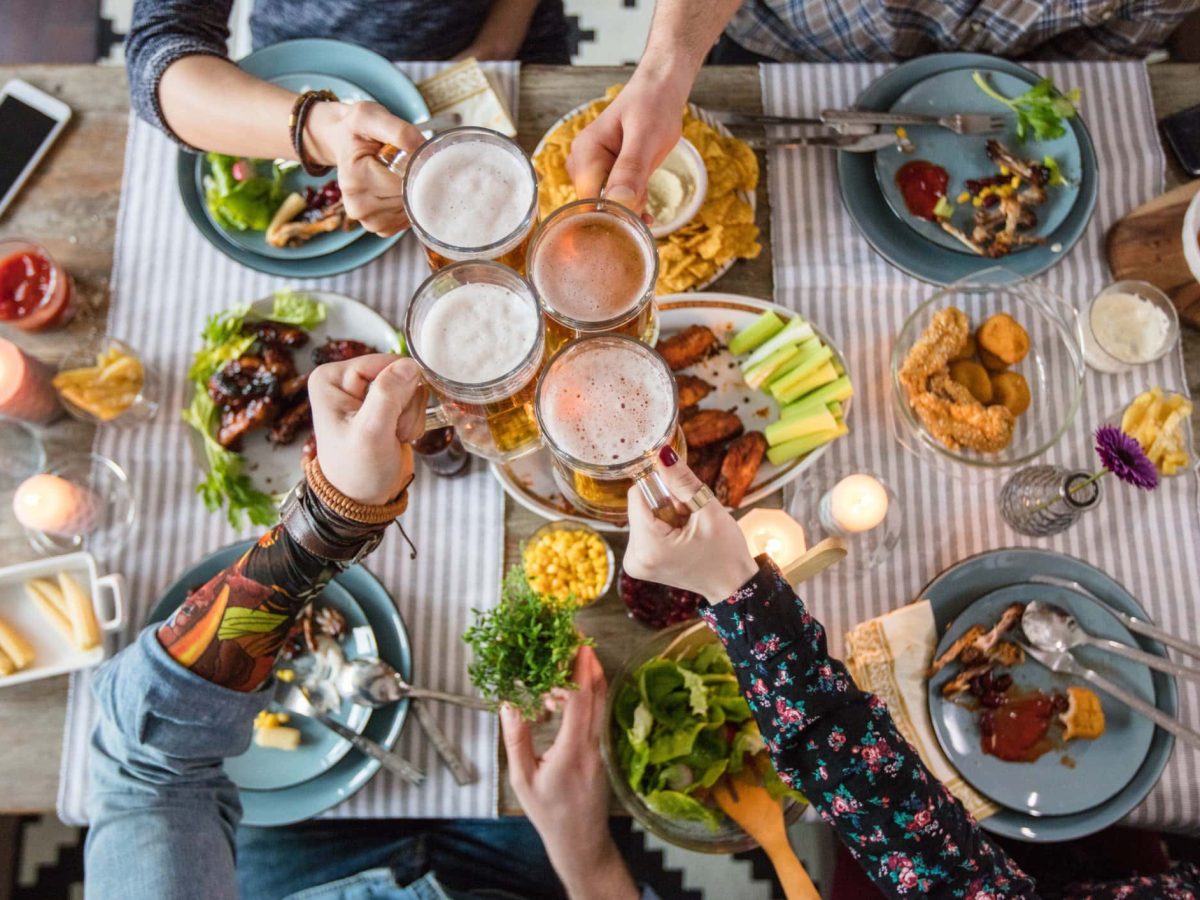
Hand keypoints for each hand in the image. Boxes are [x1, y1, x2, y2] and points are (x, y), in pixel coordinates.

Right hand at [305, 101, 425, 235]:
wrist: (342, 142)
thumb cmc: (357, 129)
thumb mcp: (371, 116)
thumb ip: (398, 130)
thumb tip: (423, 148)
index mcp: (355, 180)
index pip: (404, 183)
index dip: (419, 168)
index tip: (417, 153)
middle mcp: (358, 207)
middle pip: (409, 199)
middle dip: (417, 180)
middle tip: (407, 161)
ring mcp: (368, 221)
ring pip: (412, 212)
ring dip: (415, 192)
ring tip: (400, 173)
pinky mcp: (379, 227)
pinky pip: (407, 220)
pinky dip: (410, 204)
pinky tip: (399, 187)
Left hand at [309, 355, 427, 504]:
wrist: (362, 499)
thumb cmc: (357, 471)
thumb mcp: (370, 433)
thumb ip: (388, 396)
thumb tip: (409, 364)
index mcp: (331, 378)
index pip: (384, 362)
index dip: (398, 389)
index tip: (389, 419)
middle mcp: (347, 380)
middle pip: (400, 373)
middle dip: (404, 406)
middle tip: (391, 431)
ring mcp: (367, 392)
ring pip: (411, 387)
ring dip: (409, 416)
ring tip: (393, 437)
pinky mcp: (384, 405)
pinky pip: (413, 401)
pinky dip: (412, 422)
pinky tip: (398, 438)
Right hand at [500, 646, 637, 899]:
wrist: (581, 841)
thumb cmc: (549, 814)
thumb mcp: (522, 779)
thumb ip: (516, 739)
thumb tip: (508, 702)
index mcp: (572, 751)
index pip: (581, 701)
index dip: (580, 669)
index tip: (576, 643)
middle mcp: (593, 744)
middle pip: (598, 693)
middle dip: (588, 661)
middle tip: (572, 638)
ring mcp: (601, 746)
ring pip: (600, 701)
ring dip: (585, 677)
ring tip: (559, 665)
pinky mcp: (602, 749)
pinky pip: (596, 713)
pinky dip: (584, 696)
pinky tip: (562, 697)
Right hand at [567, 69, 690, 211]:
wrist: (660, 89)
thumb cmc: (653, 105)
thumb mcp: (646, 136)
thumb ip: (631, 168)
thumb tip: (619, 201)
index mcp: (585, 152)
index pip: (588, 200)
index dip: (611, 216)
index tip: (635, 221)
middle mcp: (582, 162)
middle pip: (596, 206)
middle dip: (622, 214)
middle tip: (647, 211)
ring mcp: (593, 168)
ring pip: (606, 205)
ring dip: (628, 212)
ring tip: (649, 209)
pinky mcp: (606, 173)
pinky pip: (613, 199)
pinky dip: (630, 207)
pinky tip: (646, 213)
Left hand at [624, 451, 758, 602]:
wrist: (732, 585)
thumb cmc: (726, 552)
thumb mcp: (708, 511)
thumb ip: (682, 481)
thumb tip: (662, 453)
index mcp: (649, 547)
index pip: (637, 495)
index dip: (661, 488)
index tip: (684, 499)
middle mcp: (634, 558)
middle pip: (639, 507)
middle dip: (666, 505)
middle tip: (691, 519)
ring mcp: (634, 563)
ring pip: (642, 516)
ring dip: (665, 516)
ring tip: (688, 531)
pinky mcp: (638, 564)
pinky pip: (644, 529)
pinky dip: (662, 527)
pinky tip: (681, 538)